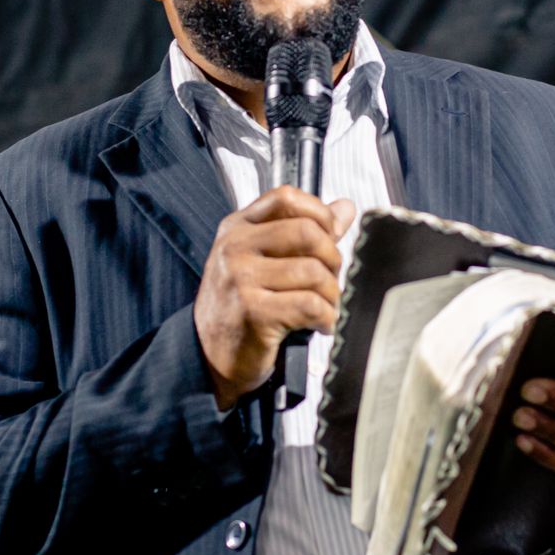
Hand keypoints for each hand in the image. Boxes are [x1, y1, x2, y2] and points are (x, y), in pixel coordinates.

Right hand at [194, 186, 356, 408]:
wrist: (209, 357)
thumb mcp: (264, 262)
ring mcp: (240, 279)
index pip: (285, 197)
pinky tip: (321, 325)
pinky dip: (326, 317)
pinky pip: (310, 305)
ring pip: (313, 272)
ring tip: (325, 307)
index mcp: (237, 228)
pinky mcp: (252, 312)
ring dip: (331, 295)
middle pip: (307, 232)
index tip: (330, 237)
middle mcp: (234, 248)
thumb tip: (344, 208)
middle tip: (330, 281)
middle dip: (332, 259)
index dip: (319, 213)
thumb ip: (304, 232)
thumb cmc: (241, 308)